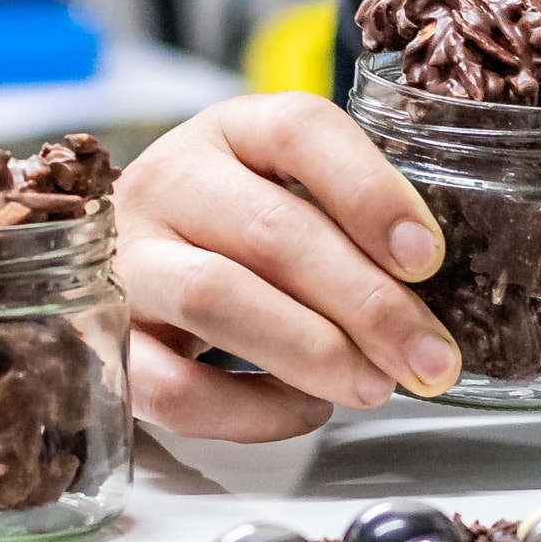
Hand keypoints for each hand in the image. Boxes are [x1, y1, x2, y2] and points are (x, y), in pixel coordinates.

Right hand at [115, 96, 458, 442]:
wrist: (109, 269)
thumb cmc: (232, 236)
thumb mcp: (285, 197)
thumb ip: (348, 227)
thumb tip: (435, 304)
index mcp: (228, 131)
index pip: (299, 131)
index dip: (369, 191)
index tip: (427, 256)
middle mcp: (168, 183)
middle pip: (271, 232)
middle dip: (367, 303)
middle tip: (429, 358)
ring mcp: (125, 262)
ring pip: (215, 298)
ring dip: (311, 351)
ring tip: (375, 385)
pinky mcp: (104, 344)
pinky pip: (174, 387)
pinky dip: (252, 410)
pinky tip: (306, 410)